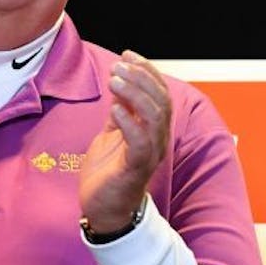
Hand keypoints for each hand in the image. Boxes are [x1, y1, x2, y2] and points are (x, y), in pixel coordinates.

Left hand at [78, 52, 170, 232]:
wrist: (104, 209)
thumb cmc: (108, 172)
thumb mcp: (112, 133)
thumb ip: (120, 110)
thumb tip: (120, 82)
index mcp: (153, 130)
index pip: (160, 94)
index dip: (148, 71)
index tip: (128, 54)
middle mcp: (157, 140)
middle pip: (161, 102)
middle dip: (142, 79)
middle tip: (120, 65)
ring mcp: (149, 154)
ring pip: (155, 118)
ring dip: (136, 95)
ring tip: (116, 80)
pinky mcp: (136, 168)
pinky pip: (139, 142)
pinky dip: (129, 123)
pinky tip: (114, 108)